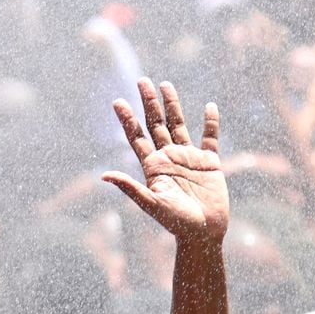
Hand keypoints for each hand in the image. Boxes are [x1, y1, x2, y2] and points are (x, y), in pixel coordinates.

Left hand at [104, 79, 228, 244]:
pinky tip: (209, 106)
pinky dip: (211, 122)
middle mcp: (168, 158)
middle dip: (148, 103)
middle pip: (156, 124)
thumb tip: (103, 175)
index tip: (117, 101)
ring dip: (172, 105)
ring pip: (179, 125)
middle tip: (141, 80)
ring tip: (165, 84)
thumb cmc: (176, 223)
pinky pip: (210, 137)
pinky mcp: (210, 163)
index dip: (127, 119)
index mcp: (152, 167)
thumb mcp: (151, 203)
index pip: (136, 137)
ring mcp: (189, 158)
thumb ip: (130, 187)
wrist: (203, 233)